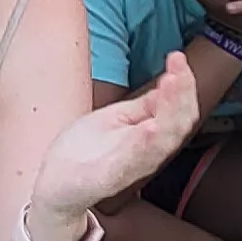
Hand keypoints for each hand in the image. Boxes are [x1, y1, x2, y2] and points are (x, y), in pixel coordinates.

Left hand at [32, 52, 202, 224]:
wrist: (58, 183)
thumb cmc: (88, 152)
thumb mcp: (117, 118)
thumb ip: (145, 106)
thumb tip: (170, 82)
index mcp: (150, 137)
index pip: (178, 110)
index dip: (183, 84)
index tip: (177, 57)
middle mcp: (148, 152)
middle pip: (179, 123)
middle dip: (182, 92)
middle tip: (178, 66)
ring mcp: (132, 165)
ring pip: (164, 140)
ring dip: (171, 111)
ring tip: (172, 84)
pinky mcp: (112, 177)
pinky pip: (135, 161)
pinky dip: (146, 144)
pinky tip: (152, 127)